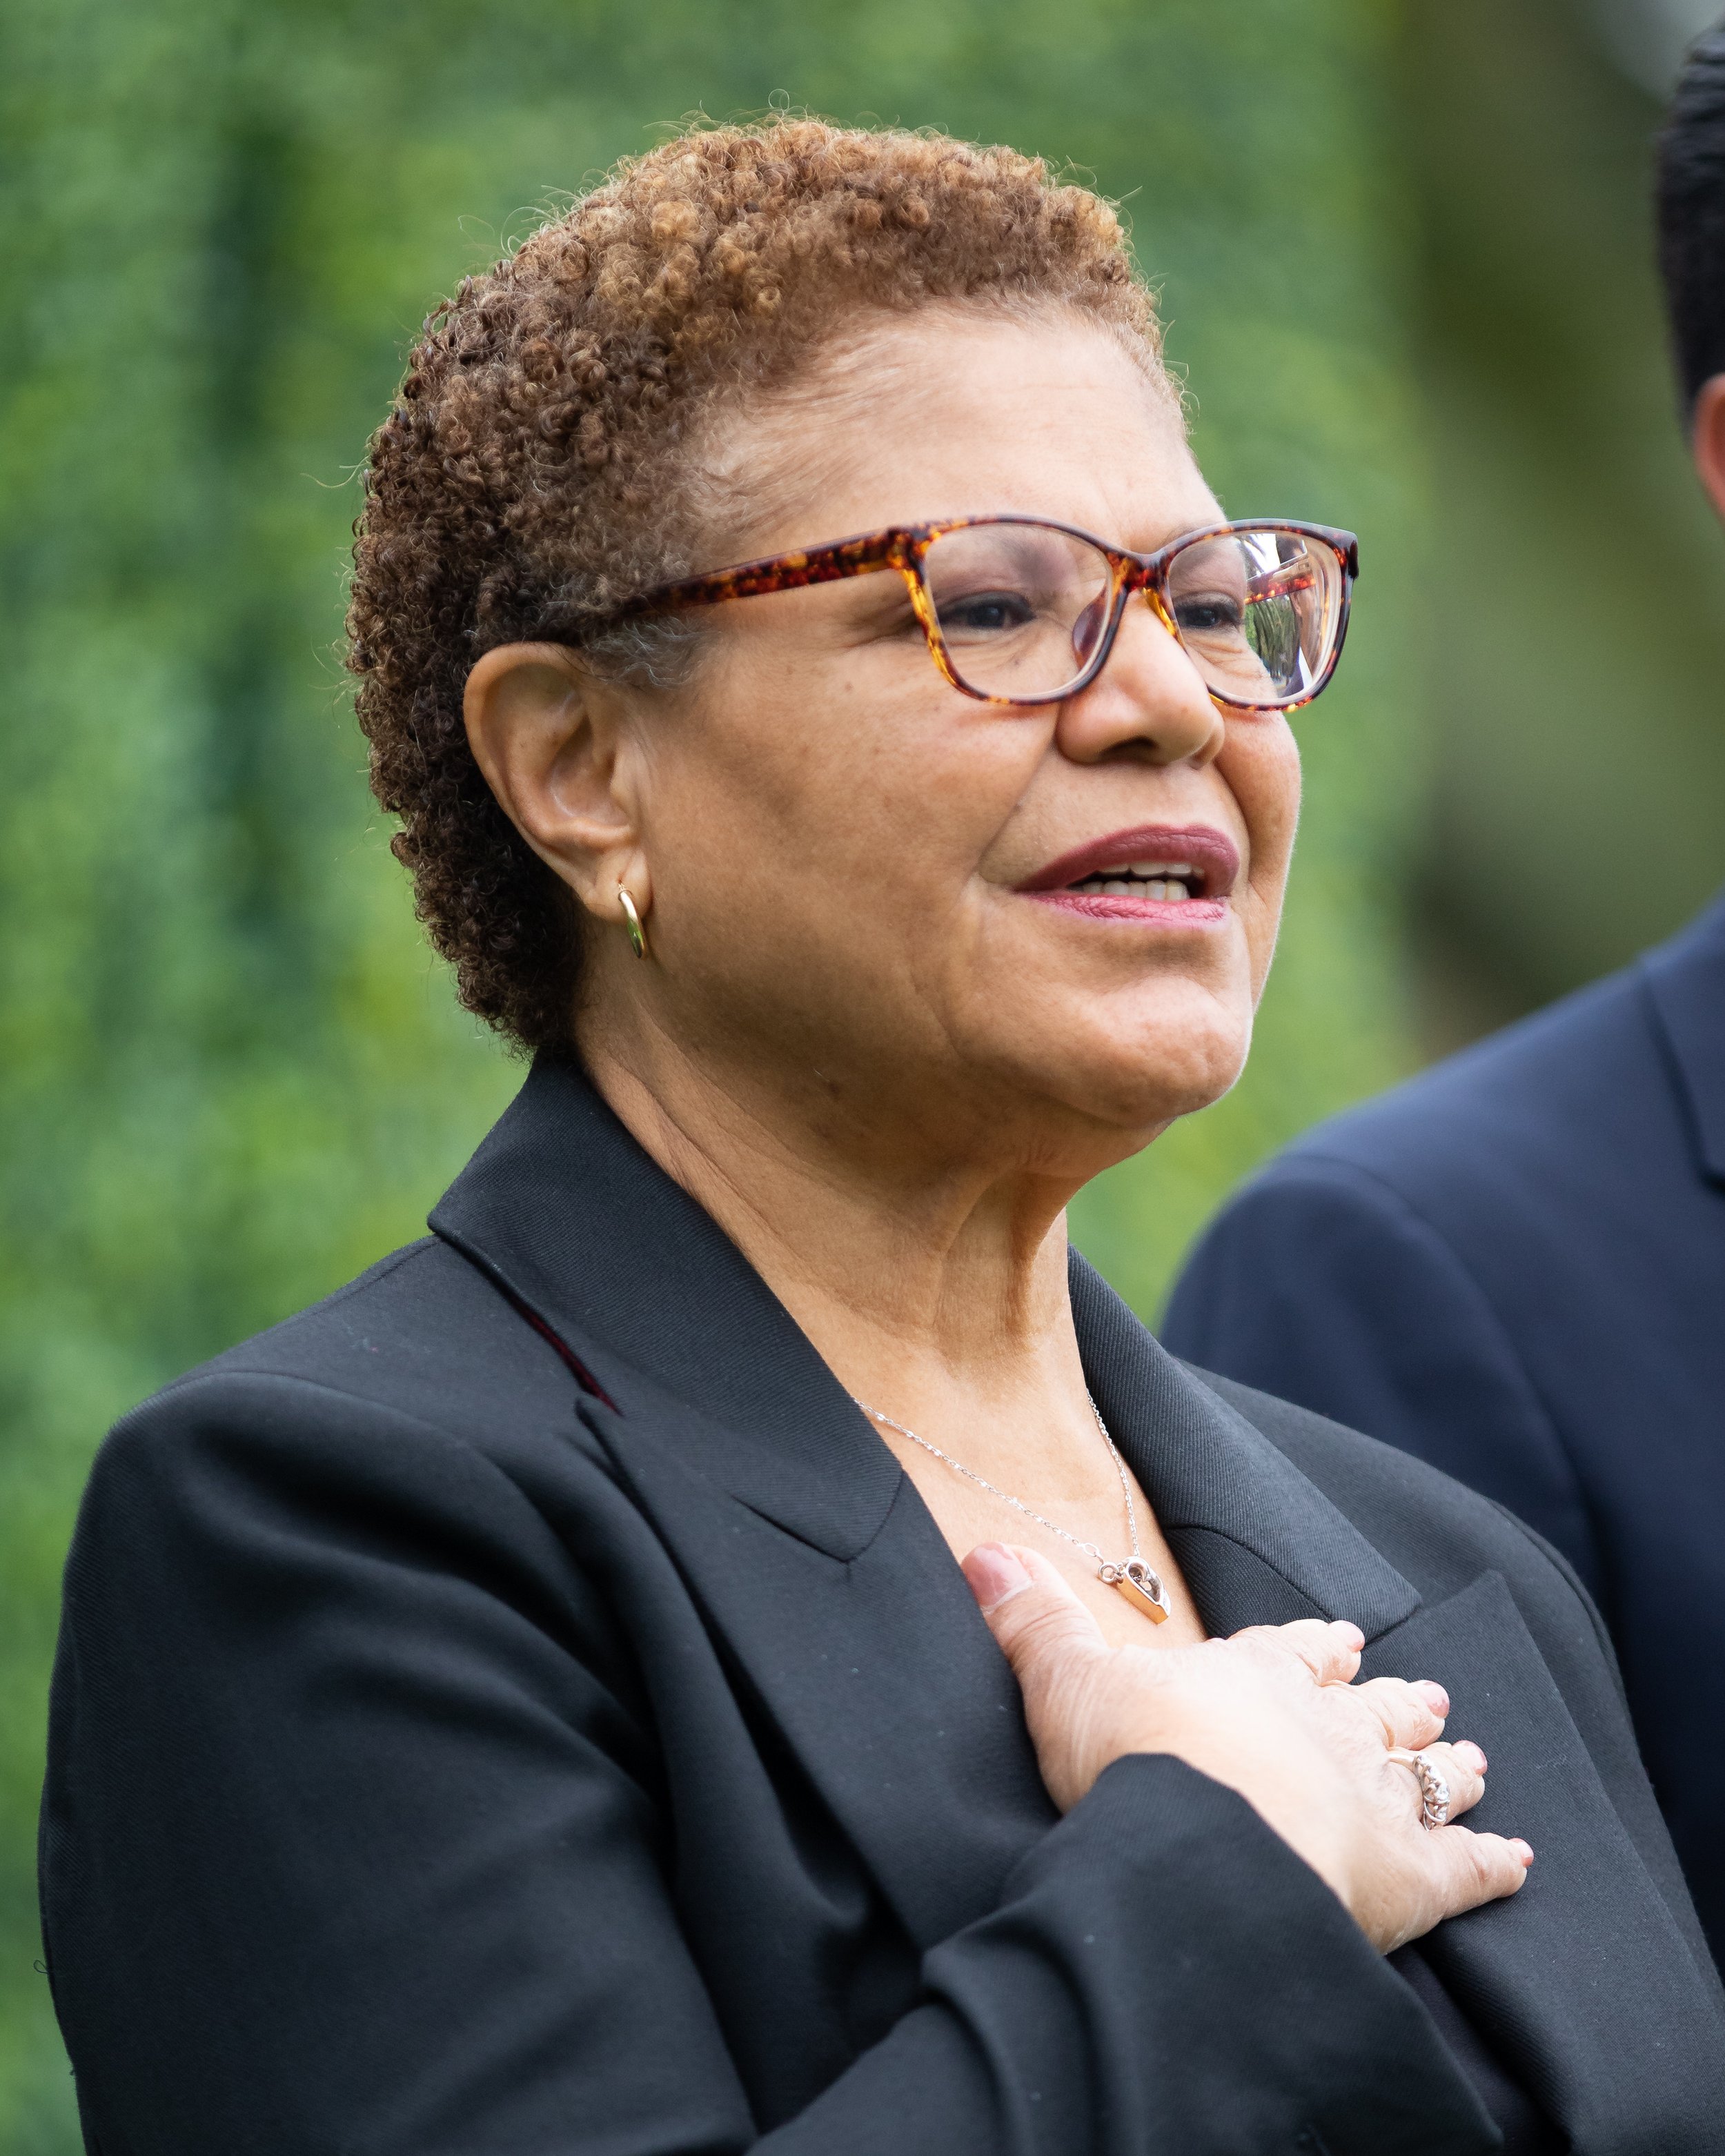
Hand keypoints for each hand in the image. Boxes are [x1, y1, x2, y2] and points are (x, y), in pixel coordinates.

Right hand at [964, 1541, 1532, 1953]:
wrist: (1207, 1852)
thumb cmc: (1137, 1764)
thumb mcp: (1068, 1684)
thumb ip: (1035, 1623)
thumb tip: (986, 1550)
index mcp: (1253, 1679)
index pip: (1293, 1652)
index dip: (1317, 1648)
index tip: (1345, 1637)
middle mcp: (1325, 1728)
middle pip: (1370, 1708)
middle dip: (1395, 1702)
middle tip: (1427, 1694)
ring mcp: (1374, 1800)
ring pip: (1426, 1773)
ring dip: (1449, 1766)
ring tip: (1472, 1756)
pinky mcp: (1409, 1880)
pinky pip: (1464, 1868)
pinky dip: (1493, 1862)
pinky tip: (1517, 1860)